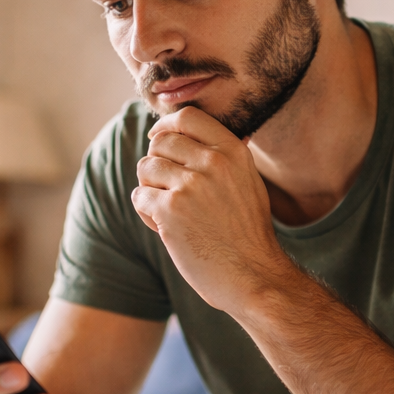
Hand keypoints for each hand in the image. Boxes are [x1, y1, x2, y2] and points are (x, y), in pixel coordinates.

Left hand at [131, 106, 294, 311]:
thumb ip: (225, 156)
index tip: (157, 138)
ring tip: (170, 212)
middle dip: (156, 164)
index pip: (187, 117)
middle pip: (160, 142)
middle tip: (167, 190)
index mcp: (233, 151)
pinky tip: (167, 228)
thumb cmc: (248, 235)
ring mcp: (191, 186)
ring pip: (145, 168)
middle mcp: (213, 162)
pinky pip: (140, 196)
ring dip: (150, 189)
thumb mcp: (249, 183)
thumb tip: (193, 129)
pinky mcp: (170, 211)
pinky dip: (147, 213)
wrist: (254, 276)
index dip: (165, 125)